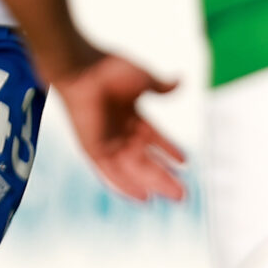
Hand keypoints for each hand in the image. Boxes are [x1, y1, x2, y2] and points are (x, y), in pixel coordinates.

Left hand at [53, 52, 185, 202]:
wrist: (83, 70)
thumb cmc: (111, 69)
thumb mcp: (144, 79)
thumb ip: (162, 87)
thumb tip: (180, 82)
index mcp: (133, 116)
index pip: (154, 139)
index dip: (169, 151)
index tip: (184, 163)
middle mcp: (120, 133)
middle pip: (147, 161)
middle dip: (167, 177)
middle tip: (184, 193)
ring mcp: (107, 143)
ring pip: (134, 171)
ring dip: (154, 185)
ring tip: (174, 198)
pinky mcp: (93, 150)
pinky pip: (110, 174)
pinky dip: (126, 187)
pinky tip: (143, 198)